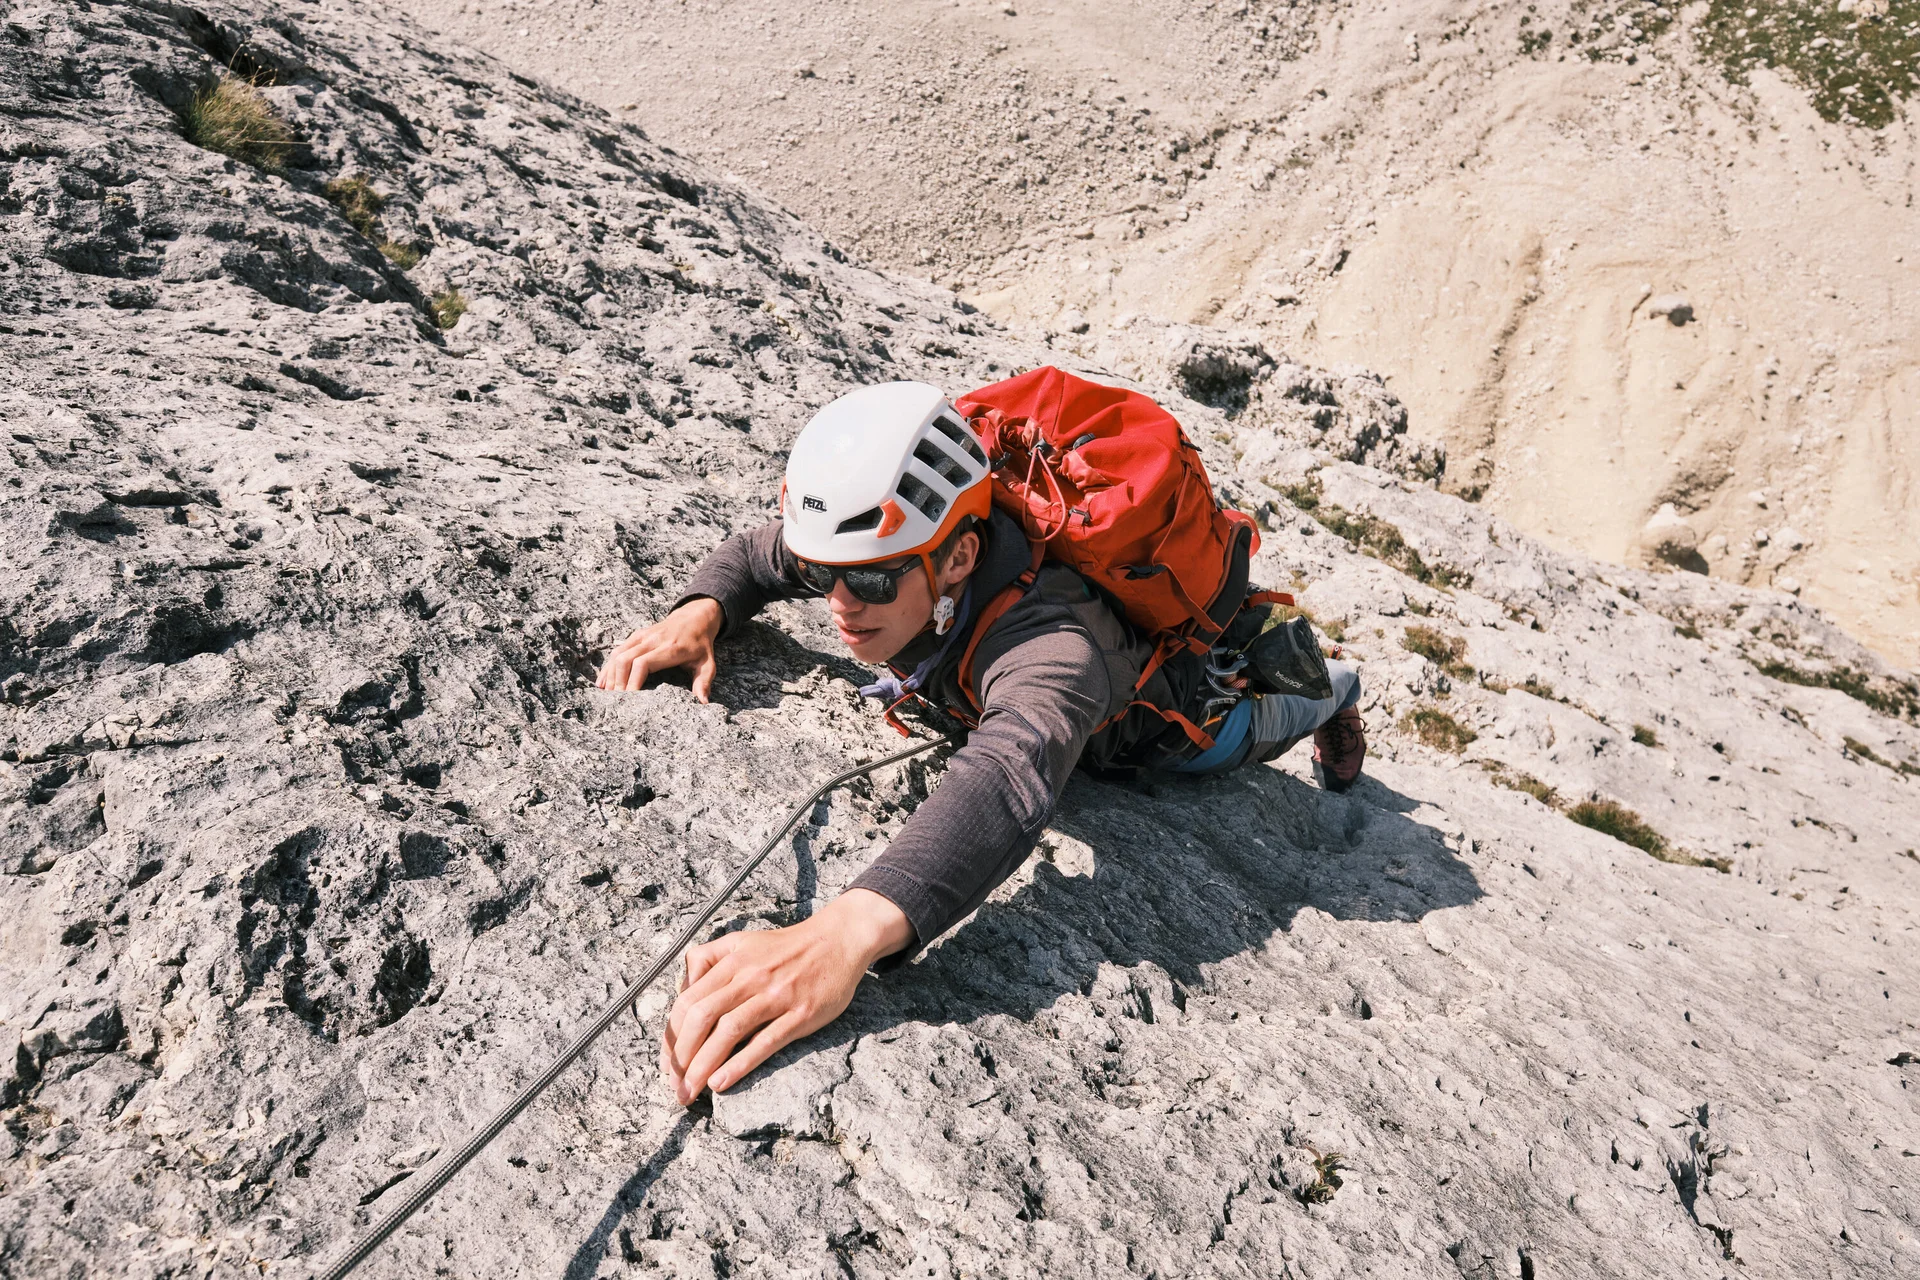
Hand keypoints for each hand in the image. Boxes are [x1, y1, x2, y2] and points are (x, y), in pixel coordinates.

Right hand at [597, 598, 722, 698]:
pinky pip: (617, 650)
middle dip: (618, 682)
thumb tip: (703, 702)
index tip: (630, 700)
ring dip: (610, 675)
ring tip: (606, 695)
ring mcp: (642, 636)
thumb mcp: (708, 663)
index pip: (643, 664)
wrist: (694, 617)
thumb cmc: (700, 645)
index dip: (633, 681)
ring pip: (618, 654)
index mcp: (669, 649)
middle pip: (626, 660)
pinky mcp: (636, 636)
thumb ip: (704, 682)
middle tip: (616, 703)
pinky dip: (609, 666)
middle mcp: (653, 641)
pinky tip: (603, 682)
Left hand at [660, 889, 911, 1104]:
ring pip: (728, 1031)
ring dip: (702, 1066)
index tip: (666, 1062)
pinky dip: (739, 1064)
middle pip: (701, 1017)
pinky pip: (765, 1041)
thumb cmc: (787, 947)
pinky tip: (721, 1082)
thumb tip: (681, 991)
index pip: (688, 1000)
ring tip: (689, 1092)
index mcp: (732, 960)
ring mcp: (776, 995)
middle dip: (680, 1056)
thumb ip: (708, 959)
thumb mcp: (742, 941)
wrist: (838, 940)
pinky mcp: (801, 1013)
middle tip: (673, 1085)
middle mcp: (750, 976)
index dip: (671, 1036)